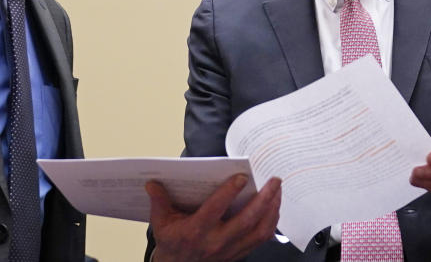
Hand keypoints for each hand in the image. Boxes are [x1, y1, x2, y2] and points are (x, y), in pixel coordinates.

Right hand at [149, 173, 280, 261]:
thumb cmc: (172, 243)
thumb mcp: (161, 222)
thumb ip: (159, 202)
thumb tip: (153, 183)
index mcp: (196, 231)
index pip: (215, 210)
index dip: (228, 193)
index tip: (241, 176)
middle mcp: (216, 242)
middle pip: (246, 221)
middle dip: (263, 199)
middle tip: (274, 180)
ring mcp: (230, 249)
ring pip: (258, 231)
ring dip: (272, 209)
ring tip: (278, 190)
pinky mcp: (240, 253)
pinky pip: (261, 238)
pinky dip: (271, 222)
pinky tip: (274, 207)